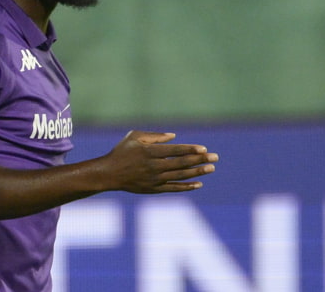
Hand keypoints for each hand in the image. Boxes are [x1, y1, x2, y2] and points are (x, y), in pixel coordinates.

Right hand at [101, 130, 217, 193]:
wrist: (109, 174)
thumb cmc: (121, 152)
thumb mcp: (134, 137)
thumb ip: (154, 135)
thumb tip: (174, 137)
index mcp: (150, 152)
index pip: (175, 151)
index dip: (190, 149)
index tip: (203, 149)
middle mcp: (154, 166)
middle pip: (181, 163)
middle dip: (199, 160)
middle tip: (215, 157)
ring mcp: (154, 179)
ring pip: (180, 176)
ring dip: (197, 172)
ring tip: (211, 168)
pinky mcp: (154, 189)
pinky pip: (174, 188)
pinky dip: (187, 186)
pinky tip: (199, 184)